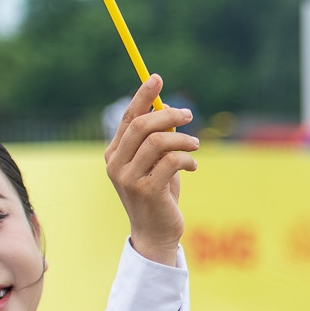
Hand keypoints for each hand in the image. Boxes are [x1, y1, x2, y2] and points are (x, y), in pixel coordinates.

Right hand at [105, 74, 196, 266]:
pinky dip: (187, 159)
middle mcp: (115, 164)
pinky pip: (171, 161)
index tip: (157, 77)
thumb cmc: (159, 195)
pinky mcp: (146, 190)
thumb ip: (159, 140)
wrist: (156, 233)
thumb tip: (170, 109)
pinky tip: (192, 166)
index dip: (142, 96)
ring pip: (158, 141)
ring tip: (195, 146)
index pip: (128, 118)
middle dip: (168, 115)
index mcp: (114, 154)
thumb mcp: (157, 163)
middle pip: (142, 125)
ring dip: (183, 139)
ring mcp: (128, 178)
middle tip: (189, 114)